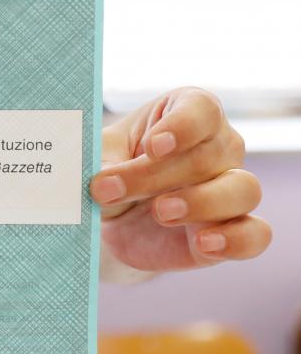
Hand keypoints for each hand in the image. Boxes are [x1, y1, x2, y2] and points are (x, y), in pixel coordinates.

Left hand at [90, 87, 269, 278]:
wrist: (113, 221)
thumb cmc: (110, 174)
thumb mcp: (97, 161)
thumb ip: (99, 165)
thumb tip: (100, 179)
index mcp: (187, 113)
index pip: (201, 109)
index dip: (181, 127)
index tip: (152, 146)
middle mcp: (219, 146)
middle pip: (207, 155)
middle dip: (154, 176)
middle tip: (108, 190)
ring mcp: (231, 188)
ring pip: (243, 189)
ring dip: (201, 202)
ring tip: (160, 212)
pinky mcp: (234, 229)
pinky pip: (257, 233)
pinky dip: (236, 239)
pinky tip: (204, 244)